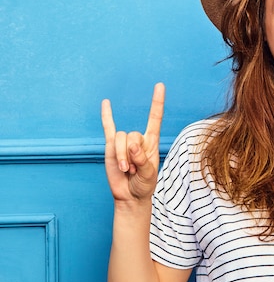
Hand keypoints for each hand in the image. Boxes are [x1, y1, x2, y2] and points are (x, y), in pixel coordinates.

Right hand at [101, 83, 164, 203]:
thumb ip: (142, 160)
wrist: (130, 195)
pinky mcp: (111, 147)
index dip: (157, 102)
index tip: (160, 85)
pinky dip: (106, 116)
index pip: (155, 118)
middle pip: (132, 135)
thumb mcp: (148, 175)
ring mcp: (124, 142)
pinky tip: (106, 103)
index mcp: (152, 142)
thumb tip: (132, 146)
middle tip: (133, 171)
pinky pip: (108, 128)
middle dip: (131, 155)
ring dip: (120, 156)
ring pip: (119, 139)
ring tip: (125, 170)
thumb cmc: (144, 185)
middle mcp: (139, 139)